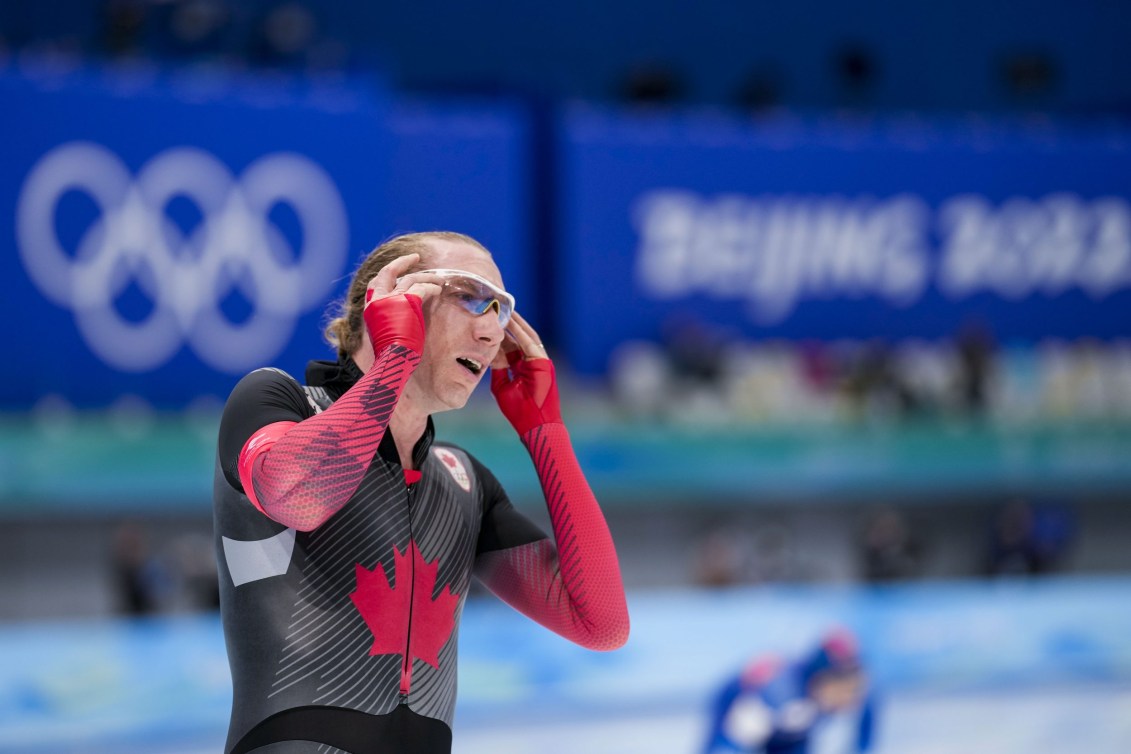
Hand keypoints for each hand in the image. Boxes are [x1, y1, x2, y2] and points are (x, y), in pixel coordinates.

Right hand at [362, 254, 442, 353]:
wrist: (392, 361)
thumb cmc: (390, 356)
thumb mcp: (384, 335)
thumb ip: (389, 321)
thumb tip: (402, 319)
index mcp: (371, 308)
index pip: (374, 283)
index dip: (387, 274)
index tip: (398, 269)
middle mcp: (379, 300)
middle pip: (389, 271)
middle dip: (403, 262)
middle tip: (416, 257)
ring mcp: (392, 299)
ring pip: (411, 278)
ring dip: (426, 277)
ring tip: (438, 280)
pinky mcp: (408, 302)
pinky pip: (423, 288)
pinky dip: (432, 287)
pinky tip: (439, 290)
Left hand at [490, 312, 562, 435]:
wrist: (535, 425)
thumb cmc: (520, 411)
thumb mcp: (503, 387)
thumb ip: (499, 370)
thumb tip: (488, 356)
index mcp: (525, 367)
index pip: (512, 345)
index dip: (501, 333)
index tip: (488, 321)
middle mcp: (534, 361)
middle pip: (520, 336)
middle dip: (508, 322)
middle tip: (495, 307)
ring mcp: (540, 361)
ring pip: (526, 335)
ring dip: (514, 322)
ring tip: (501, 308)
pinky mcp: (543, 362)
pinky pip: (529, 342)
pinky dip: (518, 331)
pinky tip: (508, 320)